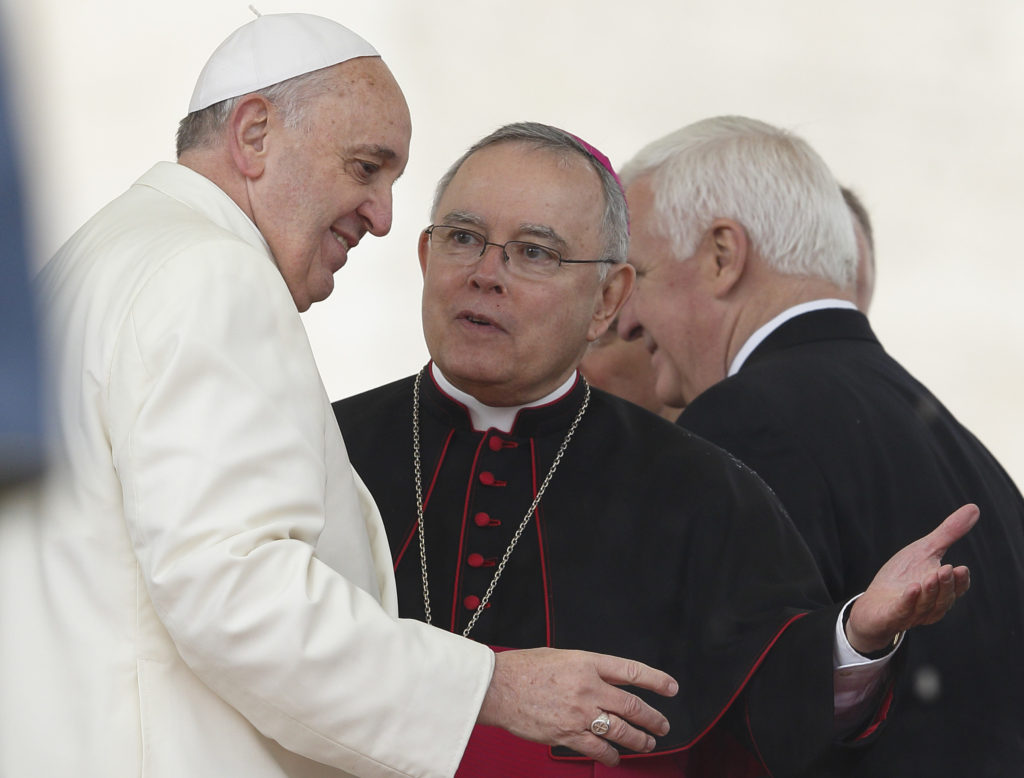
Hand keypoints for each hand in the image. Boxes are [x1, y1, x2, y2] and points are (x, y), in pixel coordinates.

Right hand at [476, 647, 677, 765]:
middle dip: (652, 718)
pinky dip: (611, 755)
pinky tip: (615, 757)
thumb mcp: (561, 656)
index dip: (656, 680)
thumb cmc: (523, 669)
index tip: (670, 688)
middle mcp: (588, 687)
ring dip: (639, 740)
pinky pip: (598, 749)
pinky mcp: (568, 734)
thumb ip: (586, 668)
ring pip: (621, 730)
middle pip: (632, 705)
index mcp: (587, 662)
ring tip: (647, 743)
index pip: (631, 670)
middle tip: (662, 725)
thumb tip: (604, 679)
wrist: (498, 687)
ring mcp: (580, 713)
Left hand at [846, 503, 977, 653]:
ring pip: (927, 607)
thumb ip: (948, 533)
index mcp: (941, 591)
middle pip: (944, 599)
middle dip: (946, 585)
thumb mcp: (924, 550)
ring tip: (931, 576)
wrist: (873, 604)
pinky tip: (912, 588)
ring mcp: (911, 613)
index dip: (960, 582)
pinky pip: (903, 611)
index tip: (962, 569)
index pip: (956, 589)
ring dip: (931, 592)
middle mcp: (930, 605)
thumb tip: (974, 508)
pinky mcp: (891, 616)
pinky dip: (909, 601)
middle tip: (947, 569)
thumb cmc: (902, 577)